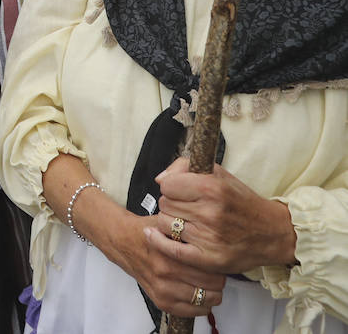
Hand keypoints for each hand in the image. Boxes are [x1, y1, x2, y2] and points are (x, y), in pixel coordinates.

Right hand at [102, 210, 225, 316]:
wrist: (123, 242)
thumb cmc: (146, 232)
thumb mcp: (167, 225)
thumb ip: (189, 230)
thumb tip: (215, 238)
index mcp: (169, 255)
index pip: (211, 269)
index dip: (219, 264)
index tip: (217, 261)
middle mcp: (166, 275)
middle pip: (212, 286)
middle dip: (218, 279)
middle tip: (214, 272)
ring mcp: (163, 291)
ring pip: (206, 301)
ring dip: (211, 293)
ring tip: (207, 283)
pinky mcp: (161, 302)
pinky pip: (193, 312)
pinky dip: (200, 305)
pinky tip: (197, 293)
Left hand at [151, 158, 297, 272]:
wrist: (273, 233)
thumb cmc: (242, 201)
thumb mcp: (219, 175)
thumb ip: (185, 167)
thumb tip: (159, 179)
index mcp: (212, 189)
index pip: (167, 185)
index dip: (172, 186)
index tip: (181, 191)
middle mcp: (210, 213)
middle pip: (164, 204)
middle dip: (172, 204)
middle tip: (188, 208)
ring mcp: (209, 238)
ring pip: (165, 224)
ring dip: (170, 222)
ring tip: (187, 221)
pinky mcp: (209, 258)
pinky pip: (170, 249)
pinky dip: (159, 242)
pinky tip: (154, 235)